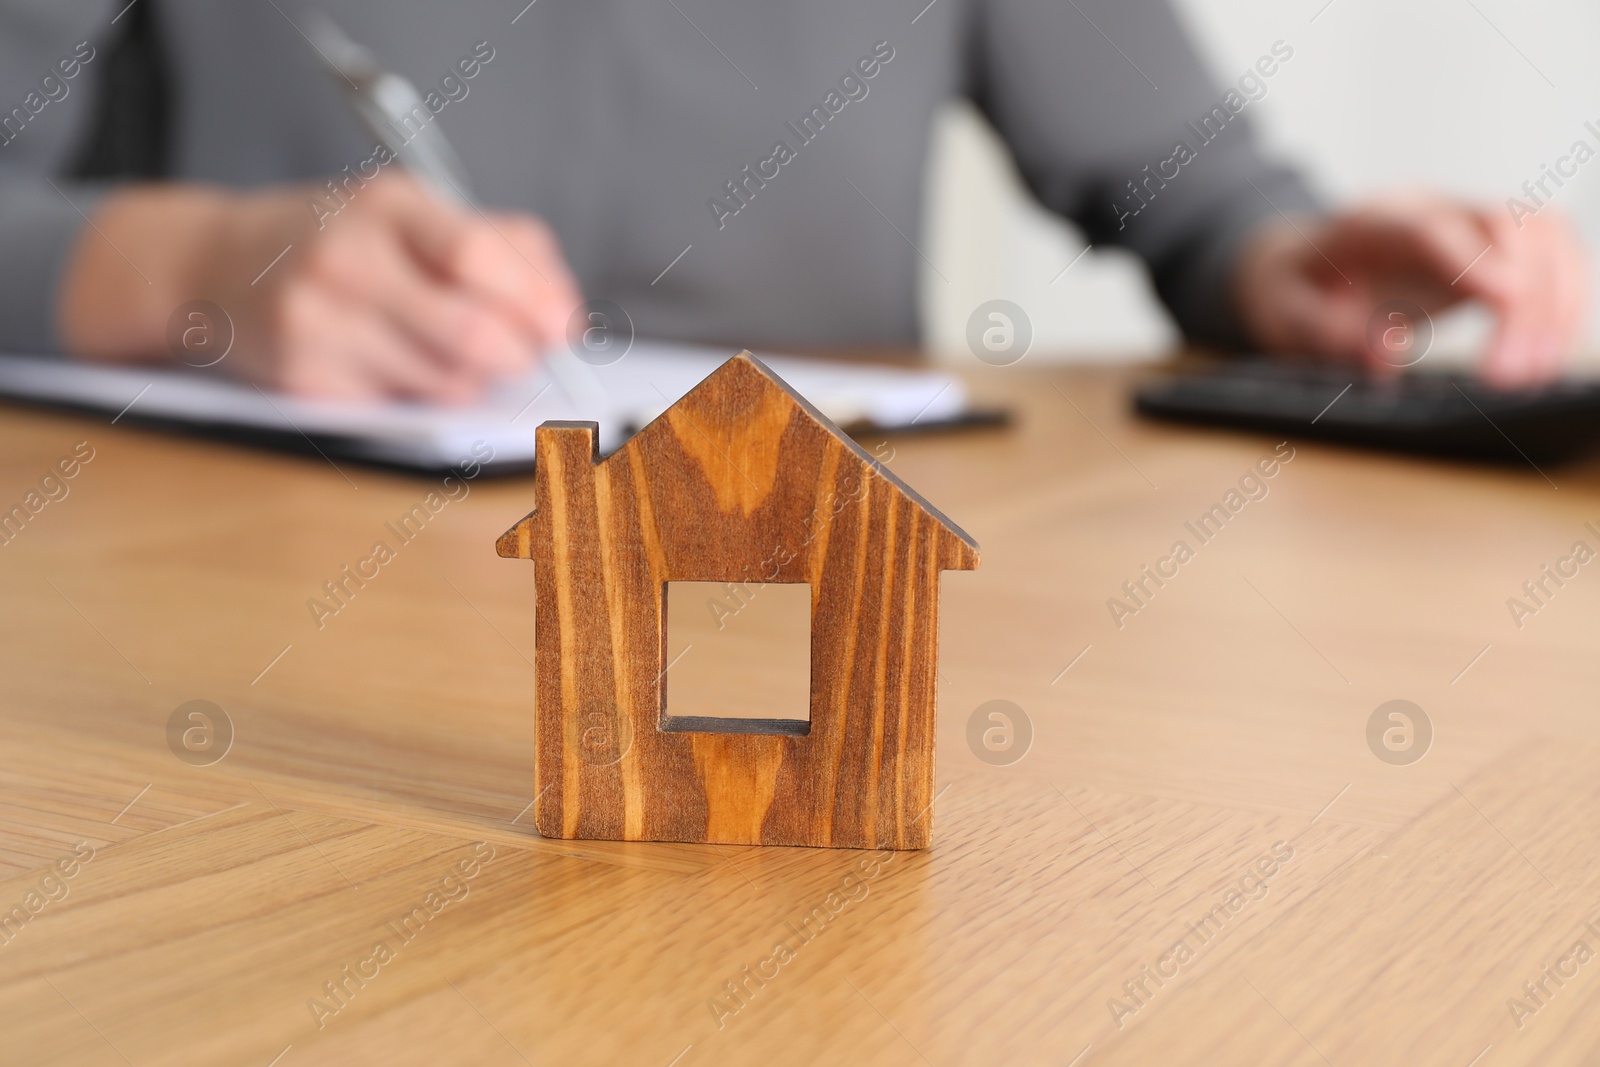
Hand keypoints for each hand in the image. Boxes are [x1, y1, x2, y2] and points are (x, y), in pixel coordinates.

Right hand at [59, 173, 582, 402]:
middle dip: (518, 355)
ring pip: (448, 383)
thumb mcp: (411, 212)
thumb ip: (502, 247)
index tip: (562, 326)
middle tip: (524, 354)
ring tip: (450, 352)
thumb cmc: (338, 238)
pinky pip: (405, 411)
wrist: (214, 266)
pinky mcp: (304, 385)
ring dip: (473, 380)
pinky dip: (424, 398)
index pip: (476, 256)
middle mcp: (345, 262)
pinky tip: (399, 367)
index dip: (534, 300)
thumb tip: (565, 316)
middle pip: (472, 334)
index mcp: (384, 206)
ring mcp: (318, 326)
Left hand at [1233, 194, 1590, 386]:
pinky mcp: (1492, 246)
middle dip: (1523, 299)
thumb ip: (1325, 331)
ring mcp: (1466, 221)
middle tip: (1507, 377)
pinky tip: (1547, 352)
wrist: (1302, 263)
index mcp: (1369, 222)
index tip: (1506, 297)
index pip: (1429, 227)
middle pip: (1501, 225)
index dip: (1472, 258)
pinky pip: (1551, 254)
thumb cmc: (1295, 289)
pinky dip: (1563, 300)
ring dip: (1554, 302)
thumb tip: (1384, 352)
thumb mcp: (1283, 314)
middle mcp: (1428, 208)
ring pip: (1540, 234)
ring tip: (1531, 374)